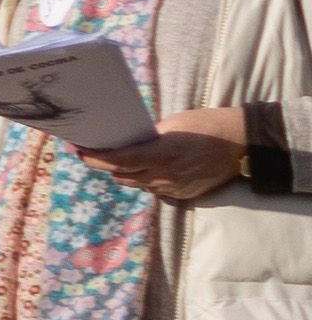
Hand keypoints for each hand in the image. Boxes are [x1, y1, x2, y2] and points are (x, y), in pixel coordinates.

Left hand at [84, 108, 247, 202]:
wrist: (241, 143)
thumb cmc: (206, 125)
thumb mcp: (173, 124)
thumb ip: (148, 137)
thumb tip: (128, 142)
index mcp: (160, 155)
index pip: (118, 161)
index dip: (95, 158)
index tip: (79, 152)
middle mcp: (163, 176)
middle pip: (122, 176)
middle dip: (105, 166)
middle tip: (92, 154)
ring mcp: (173, 188)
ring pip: (137, 184)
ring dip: (124, 174)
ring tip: (117, 160)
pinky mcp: (183, 195)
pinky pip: (154, 190)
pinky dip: (144, 180)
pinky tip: (144, 169)